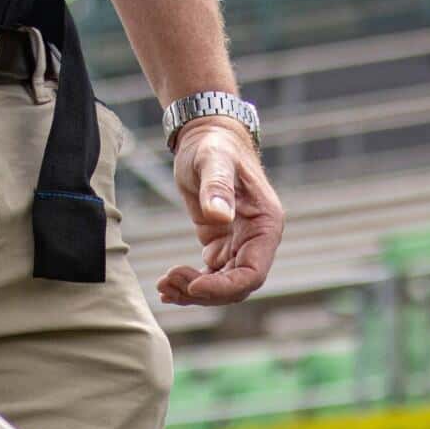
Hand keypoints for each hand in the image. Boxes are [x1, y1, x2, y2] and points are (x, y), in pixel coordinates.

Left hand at [156, 119, 283, 306]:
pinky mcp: (221, 246)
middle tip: (168, 281)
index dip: (224, 287)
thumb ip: (217, 187)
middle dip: (204, 291)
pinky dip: (190, 285)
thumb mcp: (213, 160)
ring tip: (163, 285)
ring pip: (222, 286)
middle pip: (236, 286)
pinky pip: (210, 276)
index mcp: (266, 224)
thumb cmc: (215, 145)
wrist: (208, 136)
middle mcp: (258, 240)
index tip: (194, 285)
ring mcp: (240, 245)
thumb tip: (219, 216)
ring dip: (193, 292)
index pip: (253, 273)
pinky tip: (167, 287)